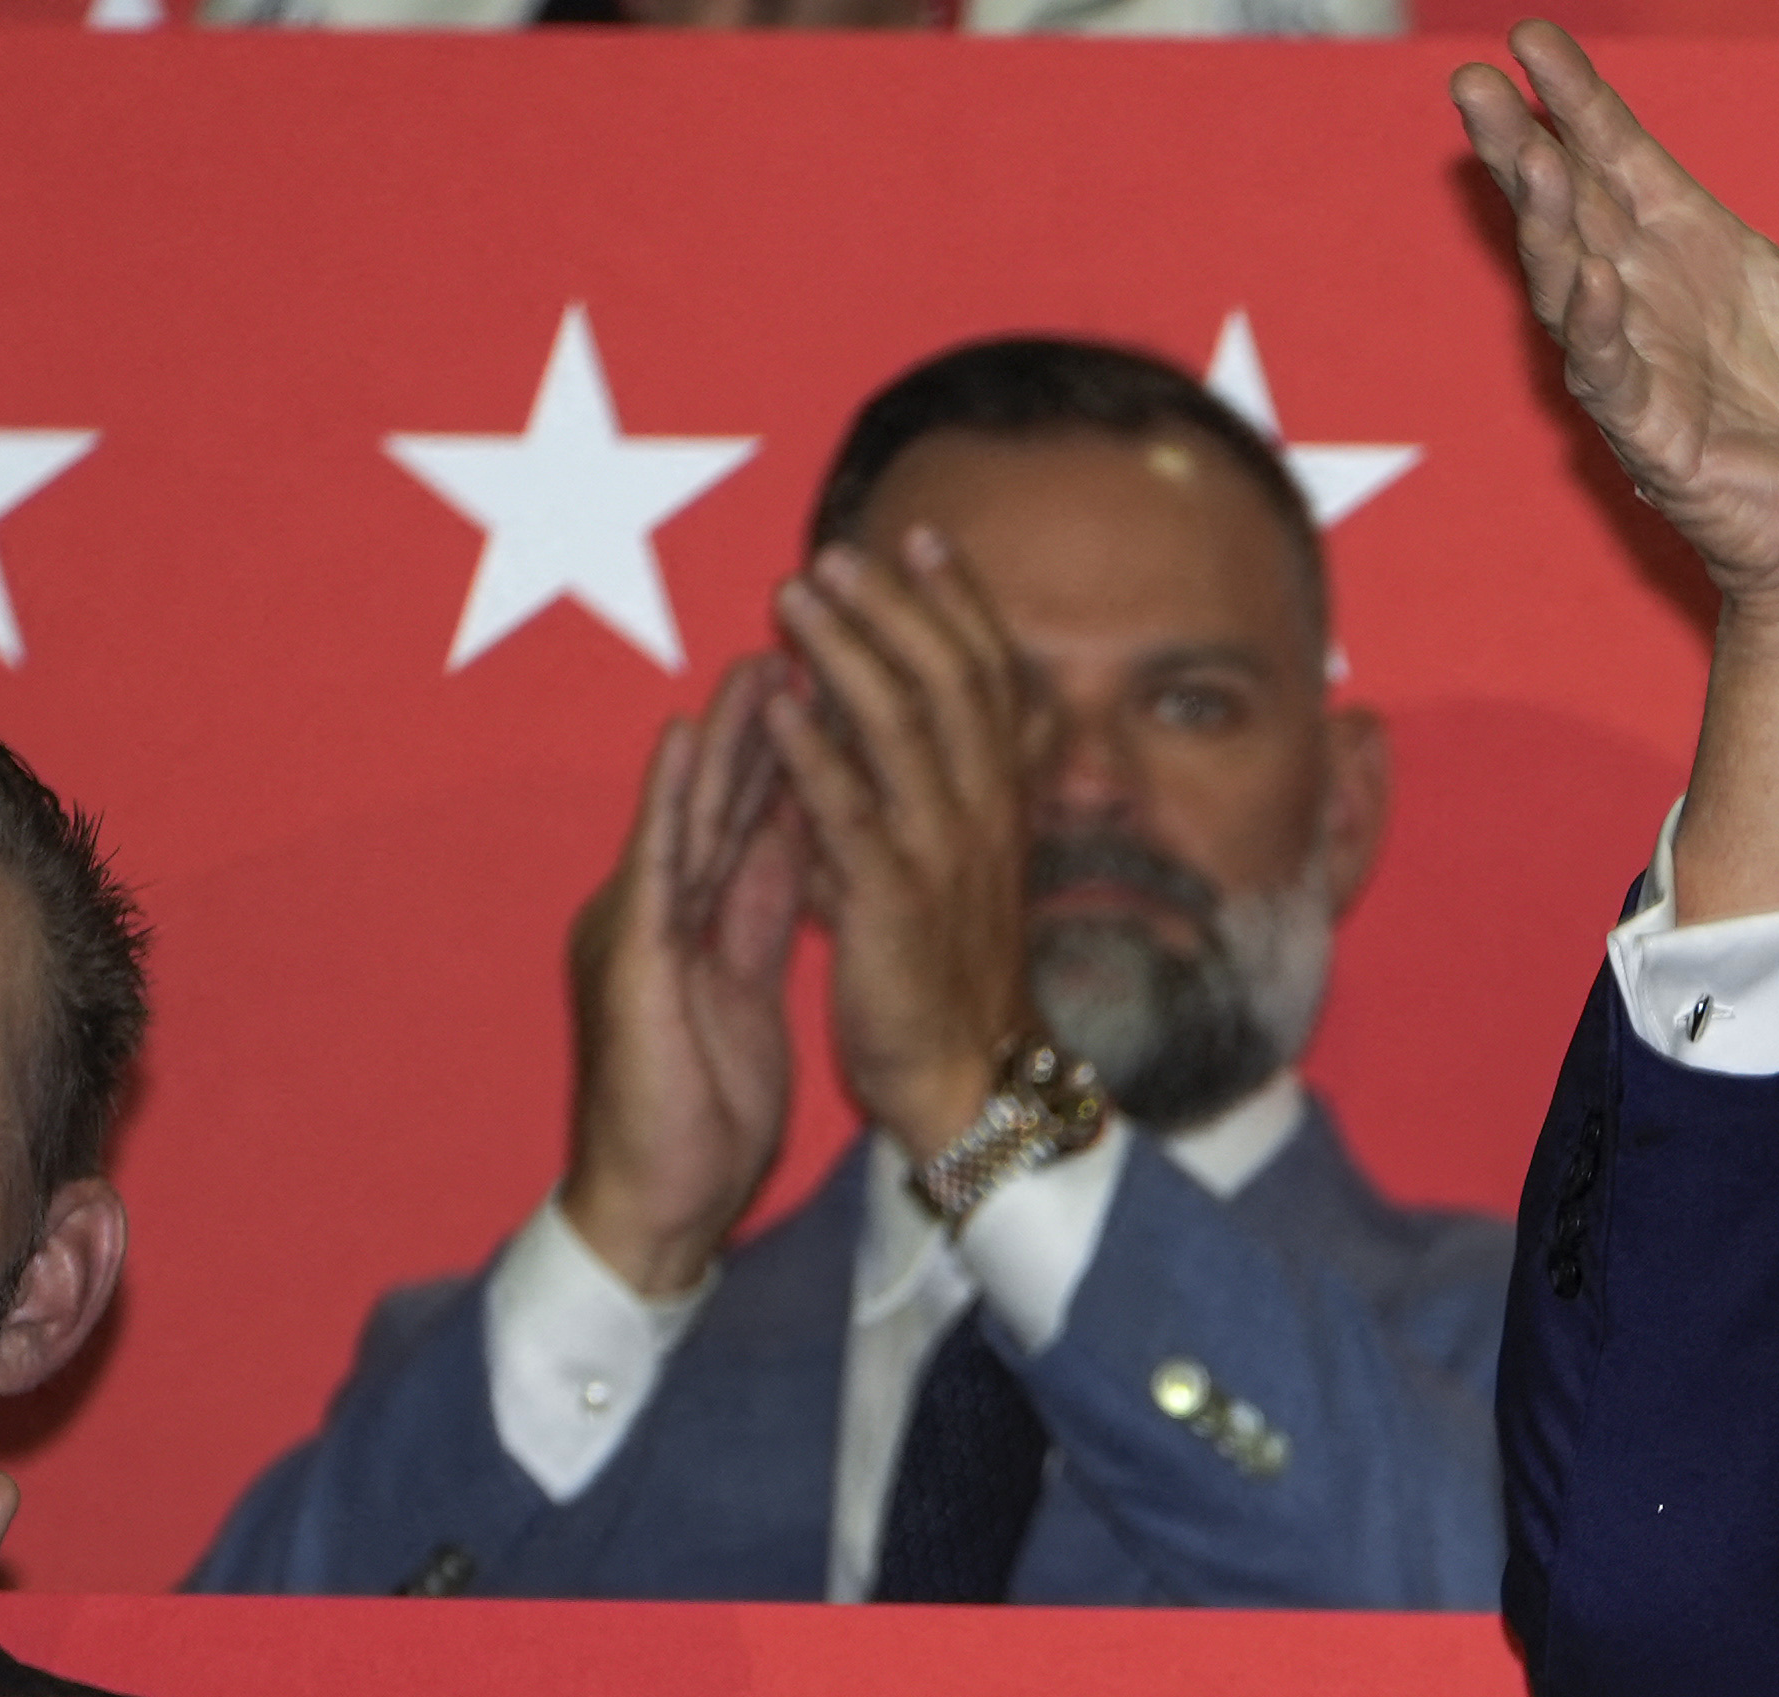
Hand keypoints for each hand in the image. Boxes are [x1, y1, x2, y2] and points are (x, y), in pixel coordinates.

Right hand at [557, 660, 812, 1300]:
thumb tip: (792, 851)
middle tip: (799, 636)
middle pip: (717, 797)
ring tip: (757, 656)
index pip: (747, 818)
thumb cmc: (699, 1116)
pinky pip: (657, 860)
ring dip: (722, 733)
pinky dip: (673, 796)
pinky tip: (688, 739)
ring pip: (686, 808)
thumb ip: (758, 919)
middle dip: (759, 720)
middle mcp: (657, 908)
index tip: (829, 683)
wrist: (653, 1202)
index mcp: (692, 923)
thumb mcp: (745, 996)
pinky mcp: (629, 954)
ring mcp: (636, 924)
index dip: (786, 752)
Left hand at [762, 533, 1035, 1166]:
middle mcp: (982, 816)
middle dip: (897, 607)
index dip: (959, 603)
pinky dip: (816, 753)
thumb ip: (905, 793)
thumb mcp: (949, 867)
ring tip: (796, 596)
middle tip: (840, 550)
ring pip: (905, 728)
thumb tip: (847, 728)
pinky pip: (853, 812)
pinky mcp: (893, 902)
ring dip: (847, 653)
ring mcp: (942, 856)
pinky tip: (779, 704)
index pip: (991, 678)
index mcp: (998, 803)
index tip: (920, 536)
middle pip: (952, 682)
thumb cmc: (945, 977)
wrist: (967, 1078)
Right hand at [1454, 26, 1778, 918]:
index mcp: (1712, 265)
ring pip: (1577, 288)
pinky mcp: (1664, 448)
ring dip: (1548, 227)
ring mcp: (1654, 379)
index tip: (1533, 40)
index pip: (1628, 165)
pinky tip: (1588, 280)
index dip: (1583, 104)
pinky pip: (1617, 382)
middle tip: (1472, 84)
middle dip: (1525, 149)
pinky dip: (1600, 331)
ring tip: (1527, 160)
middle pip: (1578, 213)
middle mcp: (1666, 312)